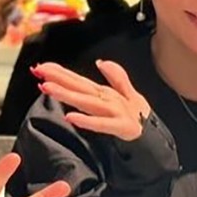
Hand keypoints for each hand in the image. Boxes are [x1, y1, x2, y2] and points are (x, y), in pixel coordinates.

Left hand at [35, 60, 150, 140]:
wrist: (156, 135)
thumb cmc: (139, 115)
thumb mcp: (129, 94)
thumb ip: (117, 77)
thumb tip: (102, 62)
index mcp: (105, 93)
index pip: (79, 80)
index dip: (61, 73)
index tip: (42, 67)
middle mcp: (108, 99)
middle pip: (79, 87)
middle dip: (58, 78)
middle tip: (40, 70)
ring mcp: (114, 111)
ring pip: (86, 102)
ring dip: (67, 94)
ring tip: (48, 88)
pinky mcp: (121, 126)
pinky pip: (101, 124)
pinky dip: (86, 120)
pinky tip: (70, 117)